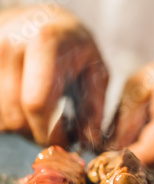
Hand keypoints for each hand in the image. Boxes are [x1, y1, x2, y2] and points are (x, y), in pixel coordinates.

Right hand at [0, 5, 107, 146]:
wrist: (41, 21)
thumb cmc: (74, 48)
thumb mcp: (95, 71)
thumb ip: (95, 106)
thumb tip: (90, 142)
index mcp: (45, 43)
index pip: (37, 103)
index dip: (50, 132)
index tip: (65, 143)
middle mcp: (10, 46)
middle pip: (15, 116)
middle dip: (37, 135)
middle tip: (55, 134)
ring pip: (1, 118)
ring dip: (22, 128)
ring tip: (41, 117)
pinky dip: (8, 118)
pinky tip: (24, 109)